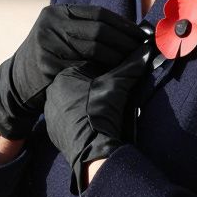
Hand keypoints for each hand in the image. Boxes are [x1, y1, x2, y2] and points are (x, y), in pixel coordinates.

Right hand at [0, 5, 144, 139]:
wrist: (17, 84)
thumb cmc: (51, 60)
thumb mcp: (62, 36)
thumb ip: (87, 30)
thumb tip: (132, 31)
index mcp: (57, 13)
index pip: (99, 14)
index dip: (124, 25)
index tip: (144, 36)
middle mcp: (50, 23)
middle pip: (99, 29)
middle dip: (125, 41)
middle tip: (144, 51)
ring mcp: (47, 43)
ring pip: (94, 47)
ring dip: (118, 56)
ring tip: (134, 62)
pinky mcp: (47, 64)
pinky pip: (83, 66)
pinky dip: (102, 70)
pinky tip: (116, 75)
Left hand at [43, 45, 150, 193]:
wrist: (93, 147)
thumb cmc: (102, 110)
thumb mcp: (118, 85)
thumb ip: (131, 66)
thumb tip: (147, 49)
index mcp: (63, 77)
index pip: (85, 70)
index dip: (102, 77)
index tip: (111, 87)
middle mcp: (51, 93)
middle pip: (76, 88)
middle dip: (91, 92)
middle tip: (106, 102)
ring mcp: (50, 113)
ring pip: (71, 105)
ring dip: (83, 107)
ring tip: (99, 115)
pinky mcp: (52, 131)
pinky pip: (66, 121)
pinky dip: (77, 122)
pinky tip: (90, 126)